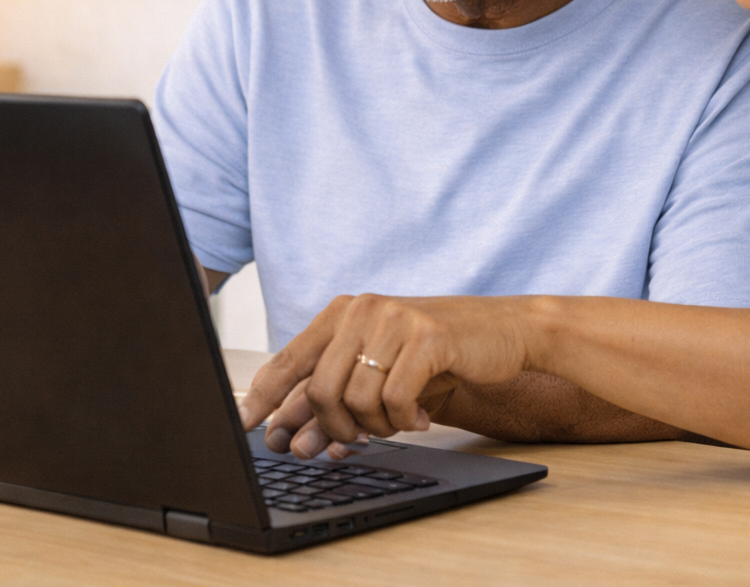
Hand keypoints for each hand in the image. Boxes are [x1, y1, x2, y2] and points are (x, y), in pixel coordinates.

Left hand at [237, 293, 531, 452]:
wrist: (502, 332)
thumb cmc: (437, 354)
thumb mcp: (381, 368)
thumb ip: (337, 397)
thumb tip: (294, 442)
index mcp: (342, 312)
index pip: (288, 359)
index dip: (264, 398)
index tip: (247, 428)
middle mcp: (362, 308)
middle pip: (319, 390)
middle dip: (335, 430)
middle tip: (360, 442)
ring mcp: (394, 319)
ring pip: (356, 399)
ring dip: (376, 427)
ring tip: (398, 422)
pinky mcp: (428, 337)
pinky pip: (395, 400)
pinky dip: (404, 421)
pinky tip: (420, 417)